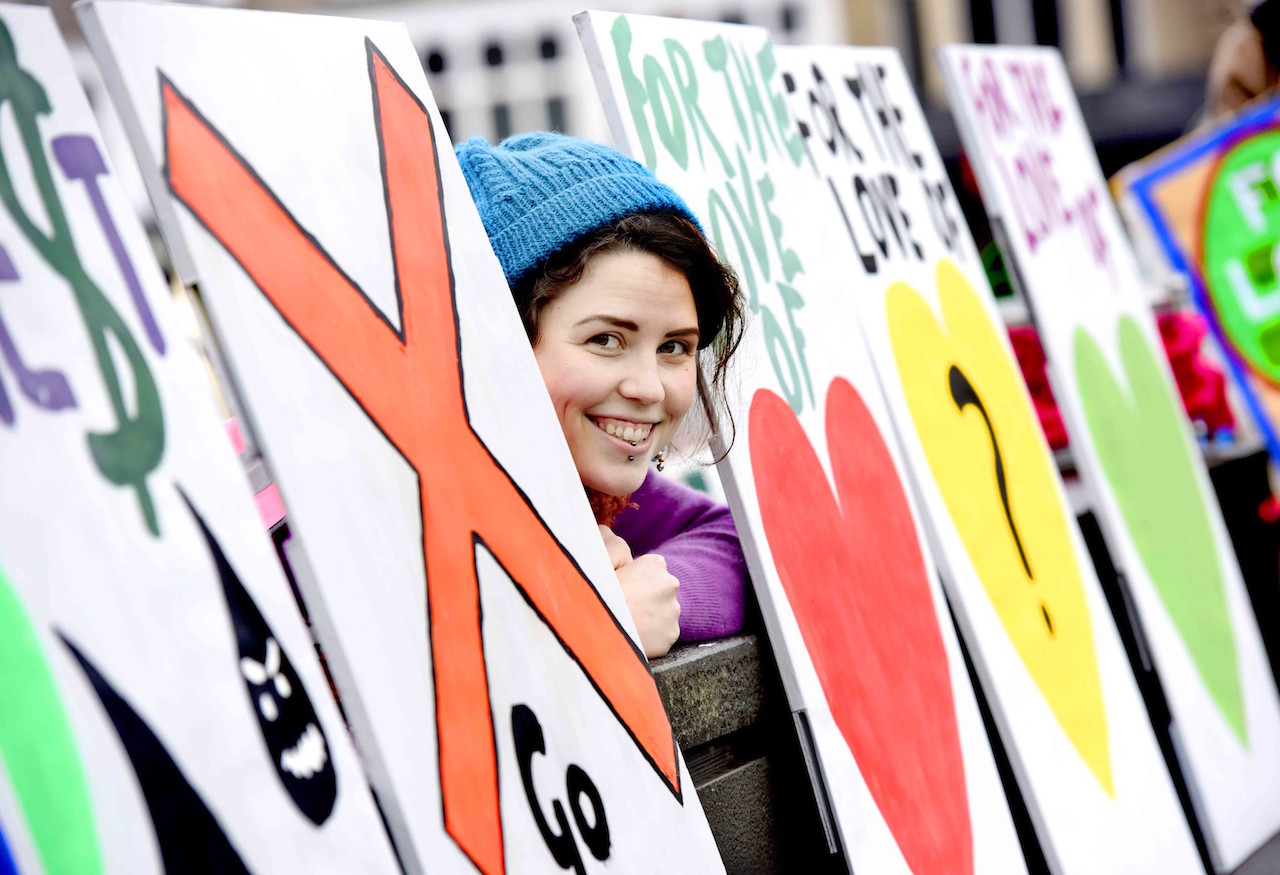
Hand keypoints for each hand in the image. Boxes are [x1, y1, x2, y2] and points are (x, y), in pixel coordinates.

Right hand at [599, 525, 679, 658]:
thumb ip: (607, 542)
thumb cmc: (597, 593)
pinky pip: (660, 634)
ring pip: (661, 612)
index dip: (631, 577)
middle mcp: (671, 585)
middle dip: (644, 596)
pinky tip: (632, 637)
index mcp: (655, 564)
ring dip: (648, 617)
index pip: (649, 567)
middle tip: (620, 606)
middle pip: (657, 589)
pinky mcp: (671, 636)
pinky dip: (649, 636)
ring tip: (625, 623)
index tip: (618, 587)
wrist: (597, 633)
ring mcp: (672, 613)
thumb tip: (606, 529)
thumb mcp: (598, 559)